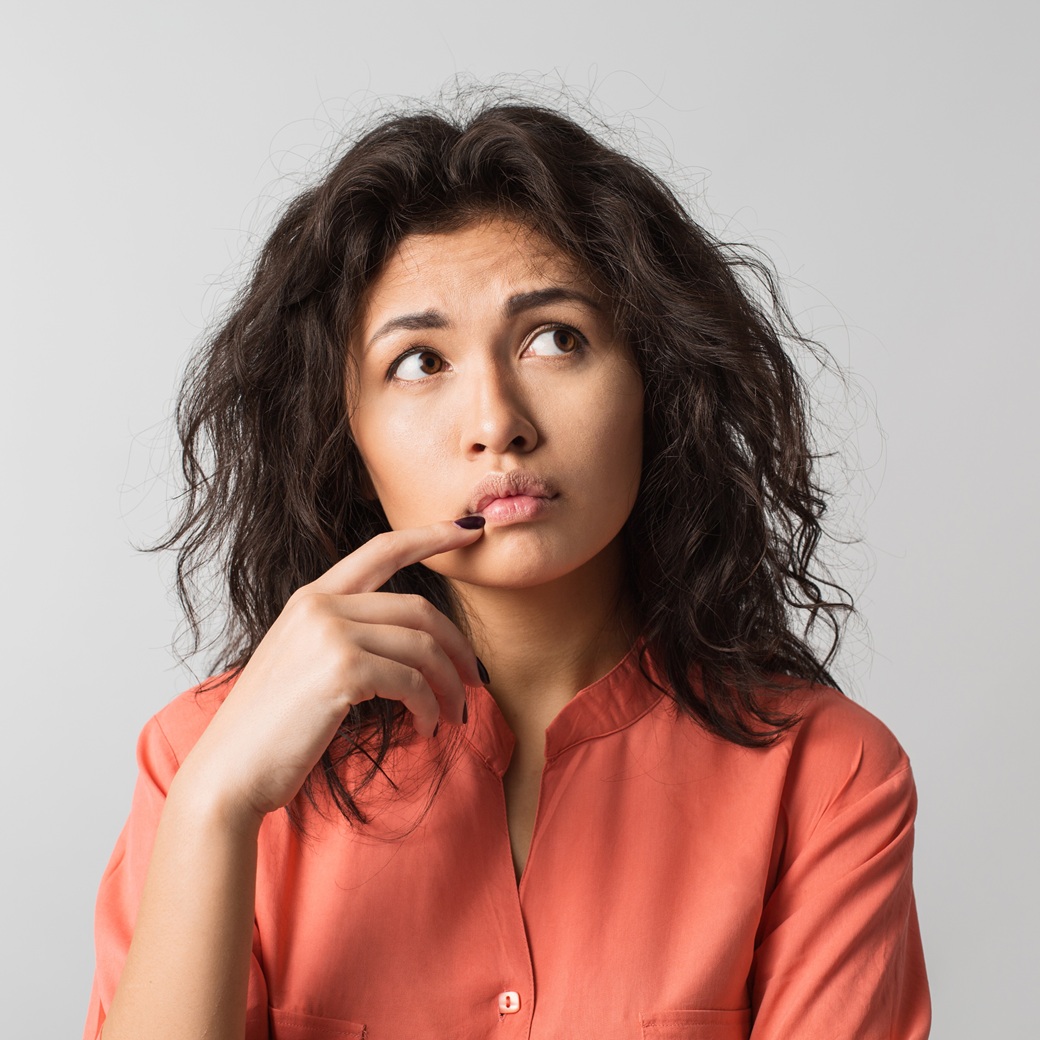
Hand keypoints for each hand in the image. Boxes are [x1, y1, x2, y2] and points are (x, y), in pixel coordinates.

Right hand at [172, 518, 486, 822]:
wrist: (228, 774)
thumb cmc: (272, 731)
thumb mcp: (304, 665)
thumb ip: (346, 639)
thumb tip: (414, 645)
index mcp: (310, 599)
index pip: (382, 550)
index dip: (431, 535)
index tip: (469, 528)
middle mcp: (319, 606)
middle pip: (418, 609)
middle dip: (458, 645)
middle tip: (476, 680)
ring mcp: (329, 633)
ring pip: (422, 646)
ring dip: (449, 684)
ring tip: (454, 716)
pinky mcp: (342, 669)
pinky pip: (412, 681)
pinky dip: (430, 707)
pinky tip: (427, 728)